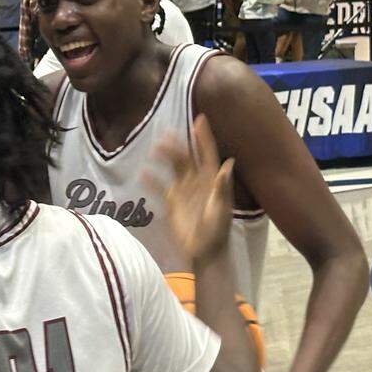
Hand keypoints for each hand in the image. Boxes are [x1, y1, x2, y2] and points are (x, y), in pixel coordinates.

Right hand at [144, 114, 234, 262]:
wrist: (205, 252)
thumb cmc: (217, 231)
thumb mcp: (221, 208)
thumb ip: (222, 187)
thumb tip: (228, 164)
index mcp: (212, 179)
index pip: (207, 153)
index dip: (204, 137)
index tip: (199, 119)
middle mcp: (197, 181)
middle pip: (186, 157)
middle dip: (177, 145)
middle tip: (166, 134)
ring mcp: (183, 190)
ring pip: (172, 167)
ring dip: (164, 157)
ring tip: (154, 149)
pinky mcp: (172, 202)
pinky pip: (159, 188)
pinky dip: (151, 181)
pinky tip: (142, 173)